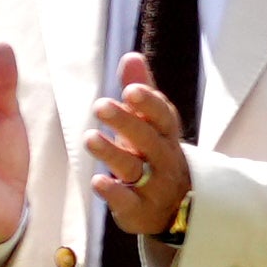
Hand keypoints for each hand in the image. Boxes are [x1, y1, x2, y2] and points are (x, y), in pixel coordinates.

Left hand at [83, 57, 192, 252]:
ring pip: (135, 169)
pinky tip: (97, 181)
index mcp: (165, 135)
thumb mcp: (151, 125)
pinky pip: (128, 203)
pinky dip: (114, 193)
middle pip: (148, 140)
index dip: (149, 103)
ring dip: (113, 153)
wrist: (177, 207)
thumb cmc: (155, 154)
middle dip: (126, 123)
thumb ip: (141, 92)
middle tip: (99, 104)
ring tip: (89, 138)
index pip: (162, 117)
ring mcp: (153, 187)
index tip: (130, 89)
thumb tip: (131, 55)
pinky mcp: (139, 211)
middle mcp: (163, 160)